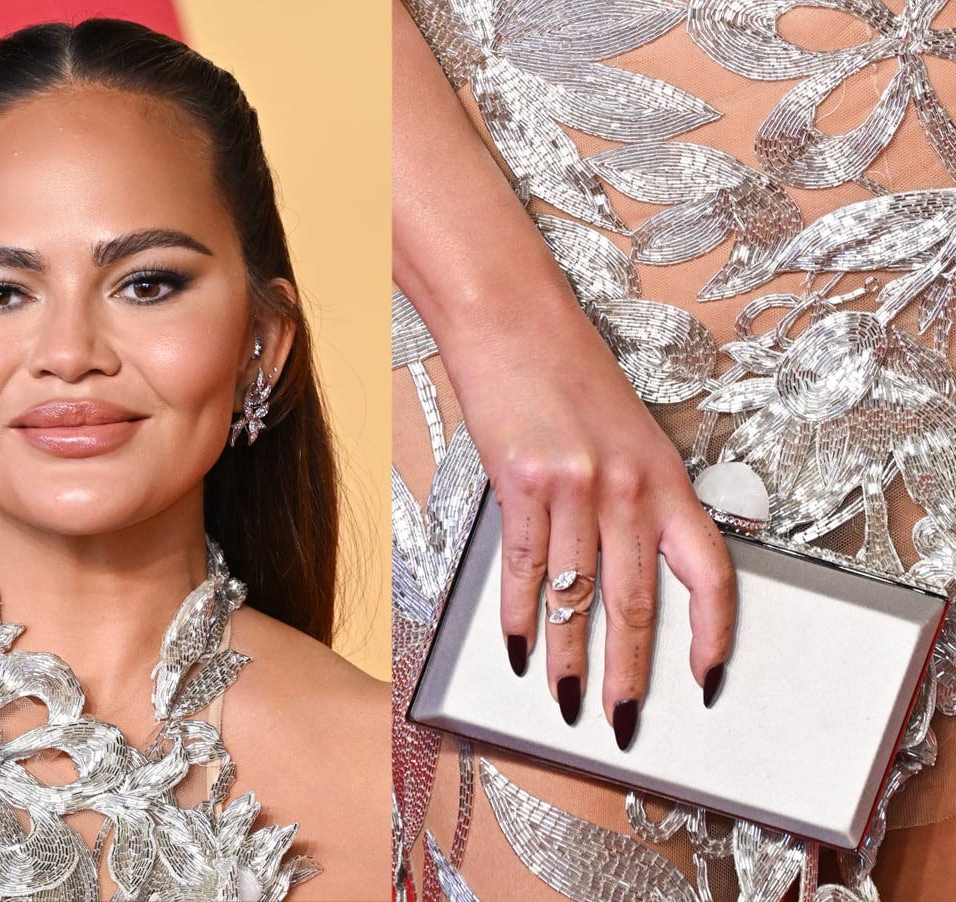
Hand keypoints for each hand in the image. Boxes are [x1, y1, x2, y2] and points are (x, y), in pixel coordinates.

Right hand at [450, 290, 735, 748]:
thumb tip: (614, 574)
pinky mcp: (522, 481)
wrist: (512, 319)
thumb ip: (633, 500)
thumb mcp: (626, 433)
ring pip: (576, 594)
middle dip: (630, 672)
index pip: (709, 571)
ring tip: (563, 698)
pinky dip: (517, 614)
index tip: (705, 677)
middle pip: (637, 601)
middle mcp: (629, 485)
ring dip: (567, 657)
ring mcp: (576, 484)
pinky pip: (524, 566)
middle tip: (622, 718)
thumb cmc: (566, 372)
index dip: (713, 634)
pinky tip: (515, 645)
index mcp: (667, 474)